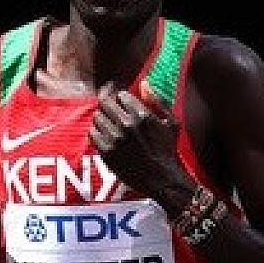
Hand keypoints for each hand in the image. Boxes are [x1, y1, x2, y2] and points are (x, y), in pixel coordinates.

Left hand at [89, 79, 187, 200]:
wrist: (161, 179)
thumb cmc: (167, 151)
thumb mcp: (171, 123)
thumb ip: (158, 101)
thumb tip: (144, 83)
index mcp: (142, 115)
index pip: (120, 95)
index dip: (121, 98)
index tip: (122, 104)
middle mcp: (127, 125)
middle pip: (105, 103)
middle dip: (109, 105)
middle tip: (113, 112)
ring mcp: (114, 139)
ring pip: (97, 117)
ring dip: (103, 118)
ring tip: (111, 126)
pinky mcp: (106, 152)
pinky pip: (92, 133)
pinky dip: (97, 132)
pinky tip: (106, 137)